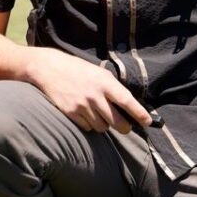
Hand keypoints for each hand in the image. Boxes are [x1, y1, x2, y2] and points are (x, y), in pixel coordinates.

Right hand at [26, 48, 150, 132]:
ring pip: (102, 127)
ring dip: (104, 125)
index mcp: (105, 82)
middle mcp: (95, 95)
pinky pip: (87, 127)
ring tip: (100, 116)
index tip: (148, 122)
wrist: (49, 68)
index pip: (127, 101)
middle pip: (117, 122)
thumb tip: (129, 106)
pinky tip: (86, 115)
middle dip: (125, 127)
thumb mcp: (99, 73)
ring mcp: (82, 106)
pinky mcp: (71, 113)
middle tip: (126, 127)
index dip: (140, 114)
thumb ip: (112, 88)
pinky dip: (90, 125)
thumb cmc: (78, 70)